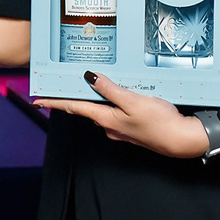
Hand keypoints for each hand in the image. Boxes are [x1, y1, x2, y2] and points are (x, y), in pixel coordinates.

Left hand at [38, 72, 209, 158]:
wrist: (181, 140)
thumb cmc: (159, 122)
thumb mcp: (132, 101)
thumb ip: (110, 90)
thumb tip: (89, 78)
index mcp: (105, 119)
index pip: (74, 108)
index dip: (55, 103)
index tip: (38, 101)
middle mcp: (108, 126)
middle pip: (86, 108)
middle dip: (75, 96)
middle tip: (63, 83)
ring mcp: (120, 129)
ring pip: (102, 109)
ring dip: (97, 97)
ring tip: (92, 82)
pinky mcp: (131, 128)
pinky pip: (115, 112)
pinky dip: (112, 101)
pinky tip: (119, 93)